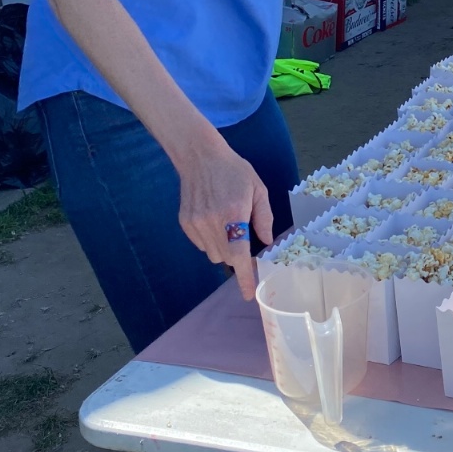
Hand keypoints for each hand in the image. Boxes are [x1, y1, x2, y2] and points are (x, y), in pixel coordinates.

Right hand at [175, 140, 273, 299]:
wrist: (200, 157)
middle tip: (247, 242)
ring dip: (225, 249)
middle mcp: (212, 222)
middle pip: (227, 257)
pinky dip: (211, 240)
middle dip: (239, 257)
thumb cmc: (234, 171)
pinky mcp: (185, 223)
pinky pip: (201, 245)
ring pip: (213, 254)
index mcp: (234, 213)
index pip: (238, 254)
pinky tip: (215, 221)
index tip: (249, 294)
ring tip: (229, 225)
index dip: (244, 276)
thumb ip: (264, 217)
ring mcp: (195, 223)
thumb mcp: (258, 189)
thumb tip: (267, 241)